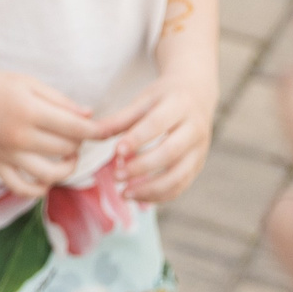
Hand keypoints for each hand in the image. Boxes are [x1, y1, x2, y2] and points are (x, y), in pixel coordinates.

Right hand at [0, 66, 137, 197]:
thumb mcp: (30, 83)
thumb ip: (61, 101)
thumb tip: (90, 117)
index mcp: (30, 111)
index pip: (76, 129)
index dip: (98, 132)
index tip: (108, 131)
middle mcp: (19, 136)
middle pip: (66, 150)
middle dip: (79, 143)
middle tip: (76, 133)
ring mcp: (6, 154)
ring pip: (49, 175)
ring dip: (67, 168)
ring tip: (68, 157)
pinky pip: (21, 188)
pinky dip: (39, 189)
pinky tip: (47, 178)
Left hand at [110, 72, 217, 204]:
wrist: (197, 95)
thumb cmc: (163, 98)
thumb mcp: (143, 100)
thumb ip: (119, 119)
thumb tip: (93, 133)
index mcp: (179, 106)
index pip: (157, 124)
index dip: (136, 139)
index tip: (116, 152)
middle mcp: (194, 129)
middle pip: (170, 153)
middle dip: (141, 167)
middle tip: (116, 176)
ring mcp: (200, 149)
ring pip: (178, 175)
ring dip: (150, 188)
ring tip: (124, 193)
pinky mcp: (198, 165)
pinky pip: (182, 185)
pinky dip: (160, 195)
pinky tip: (138, 196)